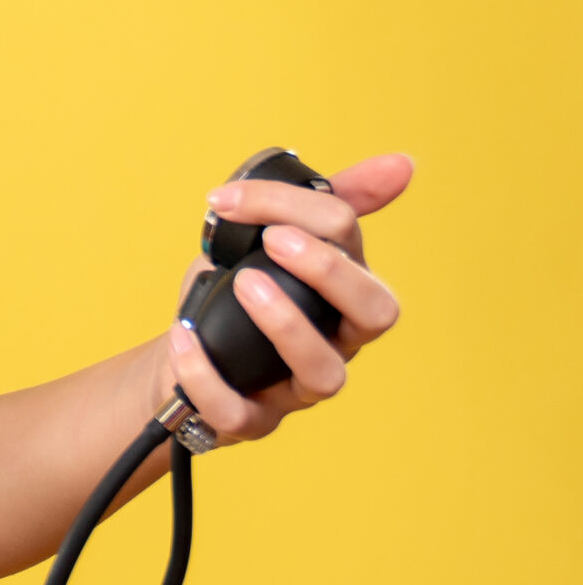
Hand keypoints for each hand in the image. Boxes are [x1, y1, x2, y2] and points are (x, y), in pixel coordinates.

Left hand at [160, 153, 413, 443]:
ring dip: (286, 323)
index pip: (352, 245)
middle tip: (276, 240)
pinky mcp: (252, 420)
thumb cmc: (236, 297)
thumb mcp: (271, 242)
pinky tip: (183, 337)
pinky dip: (209, 375)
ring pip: (325, 375)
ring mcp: (297, 387)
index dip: (300, 210)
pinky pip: (241, 412)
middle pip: (375, 314)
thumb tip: (402, 164)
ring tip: (244, 284)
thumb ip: (324, 202)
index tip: (228, 198)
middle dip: (331, 271)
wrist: (182, 357)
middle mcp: (335, 342)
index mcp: (344, 292)